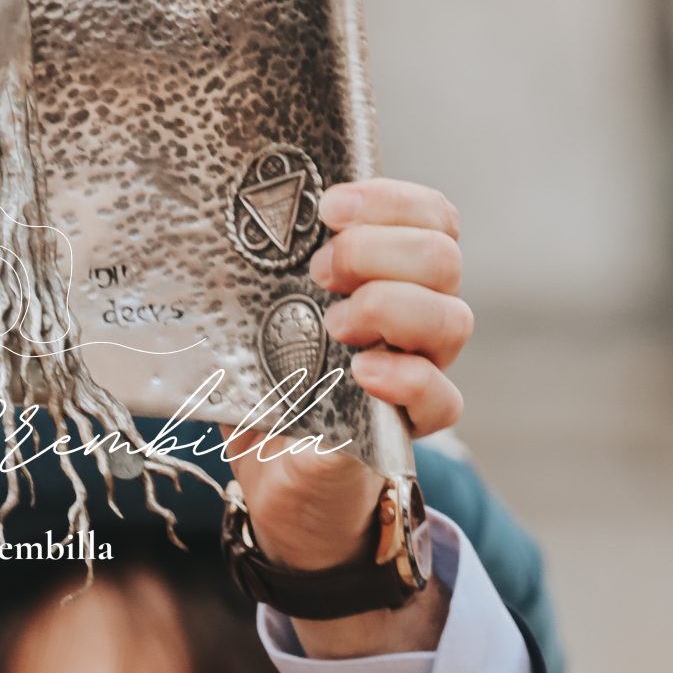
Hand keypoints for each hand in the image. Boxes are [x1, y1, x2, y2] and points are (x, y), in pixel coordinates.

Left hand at [225, 179, 470, 657]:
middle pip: (442, 257)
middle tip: (320, 271)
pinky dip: (406, 377)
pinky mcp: (410, 427)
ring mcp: (420, 368)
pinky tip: (361, 375)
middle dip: (378, 251)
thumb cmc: (262, 376)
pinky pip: (444, 397)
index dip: (389, 200)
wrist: (272, 471)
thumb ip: (260, 262)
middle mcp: (416, 313)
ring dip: (392, 307)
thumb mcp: (254, 311)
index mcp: (388, 271)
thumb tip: (219, 203)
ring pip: (453, 318)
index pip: (429, 216)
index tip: (328, 207)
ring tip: (334, 327)